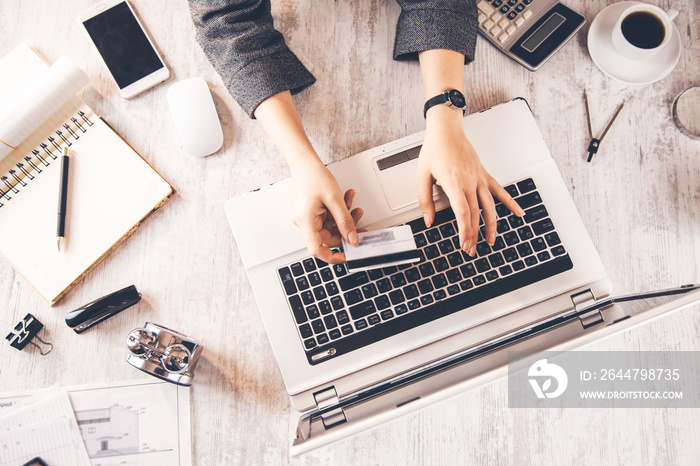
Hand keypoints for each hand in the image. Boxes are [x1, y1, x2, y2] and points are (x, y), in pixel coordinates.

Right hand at [291, 159, 361, 263]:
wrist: (304, 162)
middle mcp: (304, 222)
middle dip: (345, 228)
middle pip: (328, 237)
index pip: (317, 250)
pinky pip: (327, 218)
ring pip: (330, 226)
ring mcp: (307, 217)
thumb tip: (352, 239)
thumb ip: (345, 221)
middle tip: (359, 220)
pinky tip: (346, 200)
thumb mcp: (335, 199)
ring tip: (354, 205)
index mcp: (306, 221)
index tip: (347, 256)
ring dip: (344, 217)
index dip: (333, 256)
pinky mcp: (310, 212)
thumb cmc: (313, 176)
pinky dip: (338, 211)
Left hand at [416, 107, 523, 255]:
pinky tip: (518, 213)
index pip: (463, 212)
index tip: (464, 243)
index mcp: (453, 182)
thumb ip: (425, 200)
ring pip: (490, 206)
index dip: (465, 231)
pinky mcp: (484, 174)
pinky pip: (500, 191)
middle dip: (474, 234)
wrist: (447, 130)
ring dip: (491, 226)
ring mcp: (479, 178)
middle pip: (476, 214)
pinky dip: (510, 203)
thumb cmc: (434, 149)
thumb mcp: (422, 175)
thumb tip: (428, 220)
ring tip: (491, 241)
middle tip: (472, 249)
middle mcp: (469, 182)